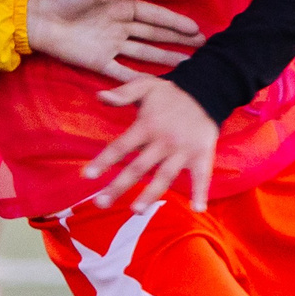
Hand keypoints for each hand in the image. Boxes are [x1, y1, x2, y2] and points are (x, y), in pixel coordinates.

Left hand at [24, 0, 203, 79]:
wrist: (39, 19)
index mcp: (122, 6)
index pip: (155, 15)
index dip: (175, 23)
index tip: (195, 29)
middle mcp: (121, 27)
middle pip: (155, 35)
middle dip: (178, 41)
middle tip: (202, 48)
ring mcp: (112, 47)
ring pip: (145, 54)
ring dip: (166, 59)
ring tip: (187, 65)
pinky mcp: (100, 63)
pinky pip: (123, 72)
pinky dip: (139, 78)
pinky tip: (157, 83)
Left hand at [84, 76, 219, 212]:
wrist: (207, 90)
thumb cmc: (171, 93)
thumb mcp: (146, 85)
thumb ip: (123, 93)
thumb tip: (99, 96)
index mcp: (147, 125)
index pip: (121, 146)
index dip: (103, 161)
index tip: (87, 176)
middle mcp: (164, 141)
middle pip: (138, 167)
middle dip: (119, 186)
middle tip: (101, 203)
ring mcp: (183, 151)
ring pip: (165, 176)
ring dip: (150, 195)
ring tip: (135, 210)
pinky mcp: (202, 155)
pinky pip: (202, 176)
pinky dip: (201, 192)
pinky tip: (197, 208)